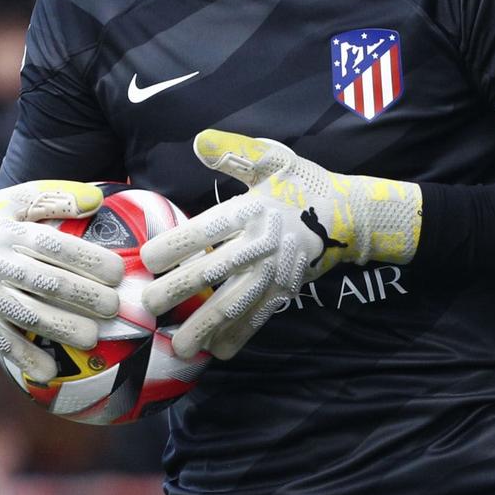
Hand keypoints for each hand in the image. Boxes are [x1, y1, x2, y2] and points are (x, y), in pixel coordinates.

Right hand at [0, 180, 124, 383]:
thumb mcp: (19, 198)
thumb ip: (58, 197)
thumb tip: (97, 201)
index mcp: (7, 231)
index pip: (53, 246)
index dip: (88, 260)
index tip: (118, 272)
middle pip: (44, 282)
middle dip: (83, 297)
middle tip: (113, 307)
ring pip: (26, 315)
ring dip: (61, 328)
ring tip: (92, 338)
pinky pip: (0, 340)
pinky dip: (23, 357)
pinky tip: (49, 371)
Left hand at [139, 130, 420, 359]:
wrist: (347, 213)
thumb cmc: (301, 183)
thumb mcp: (272, 157)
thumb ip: (235, 151)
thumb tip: (200, 140)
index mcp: (254, 209)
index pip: (208, 228)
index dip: (177, 244)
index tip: (148, 259)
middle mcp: (262, 244)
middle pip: (215, 271)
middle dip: (178, 291)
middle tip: (147, 305)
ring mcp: (275, 272)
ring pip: (235, 303)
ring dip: (205, 326)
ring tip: (177, 346)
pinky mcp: (286, 290)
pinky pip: (259, 318)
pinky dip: (238, 337)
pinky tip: (216, 353)